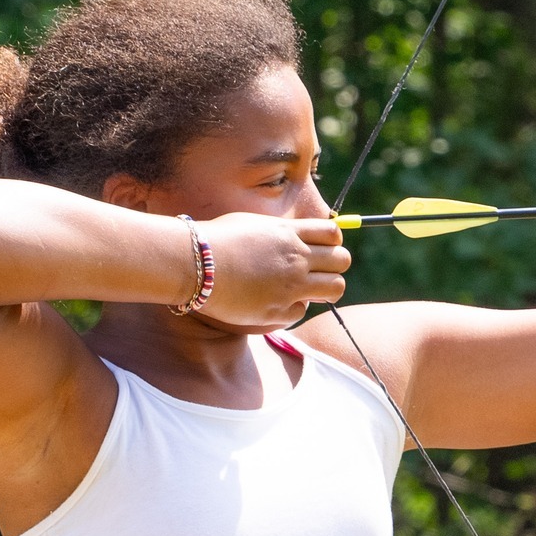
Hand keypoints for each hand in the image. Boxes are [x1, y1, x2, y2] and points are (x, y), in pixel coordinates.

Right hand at [192, 212, 350, 328]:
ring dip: (325, 289)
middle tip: (316, 272)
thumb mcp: (253, 224)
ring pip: (336, 288)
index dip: (332, 243)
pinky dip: (293, 308)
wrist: (191, 264)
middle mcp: (296, 257)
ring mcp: (290, 284)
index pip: (333, 233)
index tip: (319, 250)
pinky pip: (302, 310)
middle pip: (343, 260)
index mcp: (289, 233)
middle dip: (334, 266)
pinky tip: (274, 302)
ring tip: (306, 289)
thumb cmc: (215, 240)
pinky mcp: (278, 309)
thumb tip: (298, 236)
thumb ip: (280, 232)